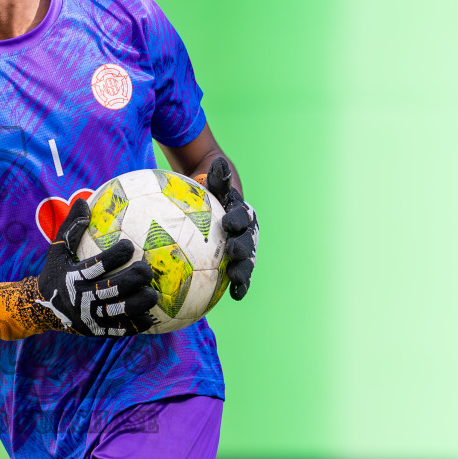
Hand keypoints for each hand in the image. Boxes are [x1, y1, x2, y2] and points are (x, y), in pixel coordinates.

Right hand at [35, 200, 157, 335]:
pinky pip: (118, 330)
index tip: (129, 245)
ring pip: (118, 311)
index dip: (114, 256)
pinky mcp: (94, 331)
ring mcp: (88, 317)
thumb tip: (84, 201)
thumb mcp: (56, 250)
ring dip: (138, 303)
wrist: (40, 309)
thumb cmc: (55, 273)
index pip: (96, 266)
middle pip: (111, 290)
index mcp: (72, 278)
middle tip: (147, 269)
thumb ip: (70, 227)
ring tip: (153, 294)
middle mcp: (80, 299)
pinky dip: (135, 325)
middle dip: (133, 279)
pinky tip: (151, 318)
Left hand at [202, 157, 256, 299]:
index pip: (242, 215)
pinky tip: (235, 296)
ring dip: (243, 271)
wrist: (214, 207)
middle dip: (243, 248)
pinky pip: (239, 276)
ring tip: (236, 280)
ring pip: (247, 261)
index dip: (237, 219)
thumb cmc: (209, 194)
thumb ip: (218, 178)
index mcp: (242, 213)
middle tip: (234, 253)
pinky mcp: (237, 263)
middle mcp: (247, 232)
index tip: (228, 223)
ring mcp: (244, 249)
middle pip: (248, 240)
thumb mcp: (213, 184)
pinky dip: (240, 286)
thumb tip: (218, 162)